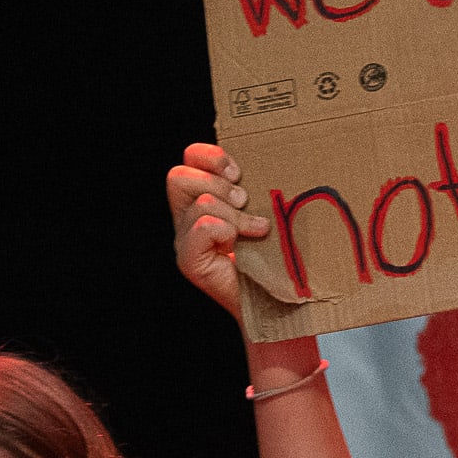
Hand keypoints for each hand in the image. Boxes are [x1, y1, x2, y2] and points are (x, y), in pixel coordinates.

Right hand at [166, 142, 260, 321]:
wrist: (278, 301)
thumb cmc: (277, 253)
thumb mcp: (267, 208)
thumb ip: (257, 186)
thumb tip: (275, 156)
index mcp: (202, 197)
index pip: (190, 157)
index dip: (211, 156)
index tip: (239, 172)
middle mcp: (187, 217)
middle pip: (179, 176)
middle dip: (218, 184)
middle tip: (245, 202)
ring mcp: (185, 240)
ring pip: (200, 202)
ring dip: (234, 213)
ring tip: (256, 229)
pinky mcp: (189, 261)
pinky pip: (202, 227)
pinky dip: (226, 230)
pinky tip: (243, 243)